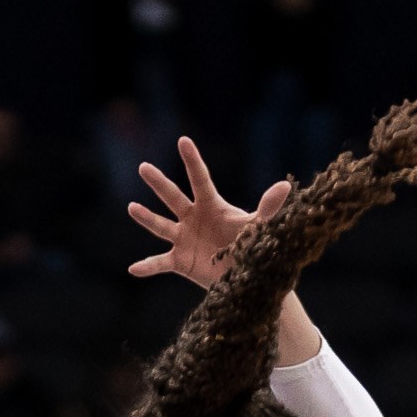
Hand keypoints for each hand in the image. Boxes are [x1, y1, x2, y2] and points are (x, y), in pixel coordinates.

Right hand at [126, 137, 292, 288]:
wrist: (246, 276)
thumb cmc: (252, 246)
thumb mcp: (260, 227)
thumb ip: (268, 207)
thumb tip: (285, 186)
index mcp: (212, 205)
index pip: (200, 179)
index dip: (192, 160)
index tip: (183, 140)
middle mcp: (193, 218)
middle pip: (173, 197)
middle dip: (159, 183)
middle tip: (143, 167)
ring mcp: (184, 239)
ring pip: (161, 226)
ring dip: (147, 218)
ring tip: (132, 208)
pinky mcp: (180, 261)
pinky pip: (160, 263)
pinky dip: (147, 267)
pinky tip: (134, 268)